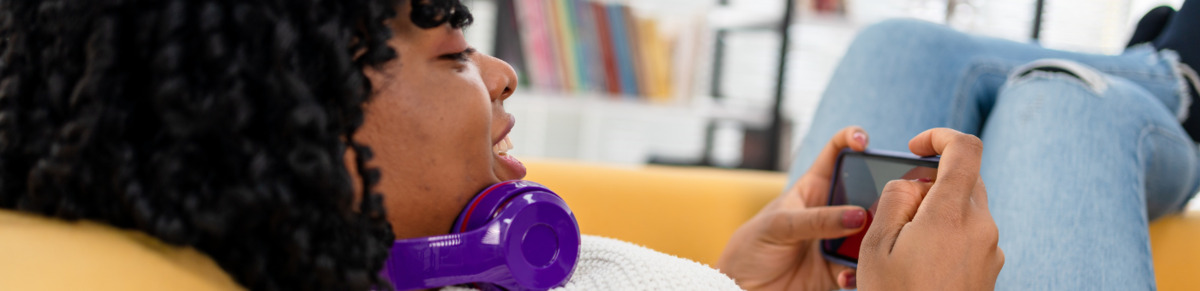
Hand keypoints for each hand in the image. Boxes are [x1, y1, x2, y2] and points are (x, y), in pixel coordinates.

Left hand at [717, 126, 869, 289]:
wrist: (744, 288)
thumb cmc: (752, 247)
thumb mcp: (777, 225)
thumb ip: (816, 220)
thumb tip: (858, 215)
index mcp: (812, 188)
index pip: (836, 153)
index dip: (851, 139)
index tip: (863, 141)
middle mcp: (830, 210)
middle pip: (866, 191)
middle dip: (880, 192)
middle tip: (885, 201)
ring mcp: (838, 239)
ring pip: (870, 230)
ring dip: (872, 236)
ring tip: (864, 244)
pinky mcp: (839, 268)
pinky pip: (860, 266)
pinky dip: (857, 271)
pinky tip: (844, 276)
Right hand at [858, 128, 1003, 289]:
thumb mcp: (877, 244)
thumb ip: (896, 198)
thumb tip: (913, 182)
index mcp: (951, 213)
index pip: (965, 148)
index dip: (940, 136)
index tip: (915, 148)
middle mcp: (981, 226)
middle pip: (964, 178)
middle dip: (931, 181)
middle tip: (898, 210)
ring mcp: (991, 249)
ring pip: (967, 207)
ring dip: (937, 211)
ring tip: (904, 246)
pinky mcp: (991, 268)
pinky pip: (971, 235)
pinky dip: (947, 235)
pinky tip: (920, 263)